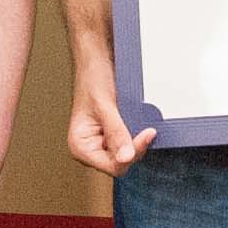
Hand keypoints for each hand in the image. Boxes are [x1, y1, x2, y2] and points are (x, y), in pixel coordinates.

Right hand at [64, 51, 154, 178]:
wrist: (96, 61)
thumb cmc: (92, 79)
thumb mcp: (105, 107)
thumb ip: (116, 133)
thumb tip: (126, 158)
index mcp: (80, 146)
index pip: (112, 166)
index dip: (131, 153)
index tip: (147, 134)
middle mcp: (89, 148)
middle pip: (121, 163)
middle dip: (134, 147)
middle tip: (147, 129)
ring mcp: (100, 143)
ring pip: (126, 154)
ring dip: (136, 141)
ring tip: (139, 123)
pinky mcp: (111, 136)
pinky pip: (128, 143)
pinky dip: (136, 135)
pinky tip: (139, 123)